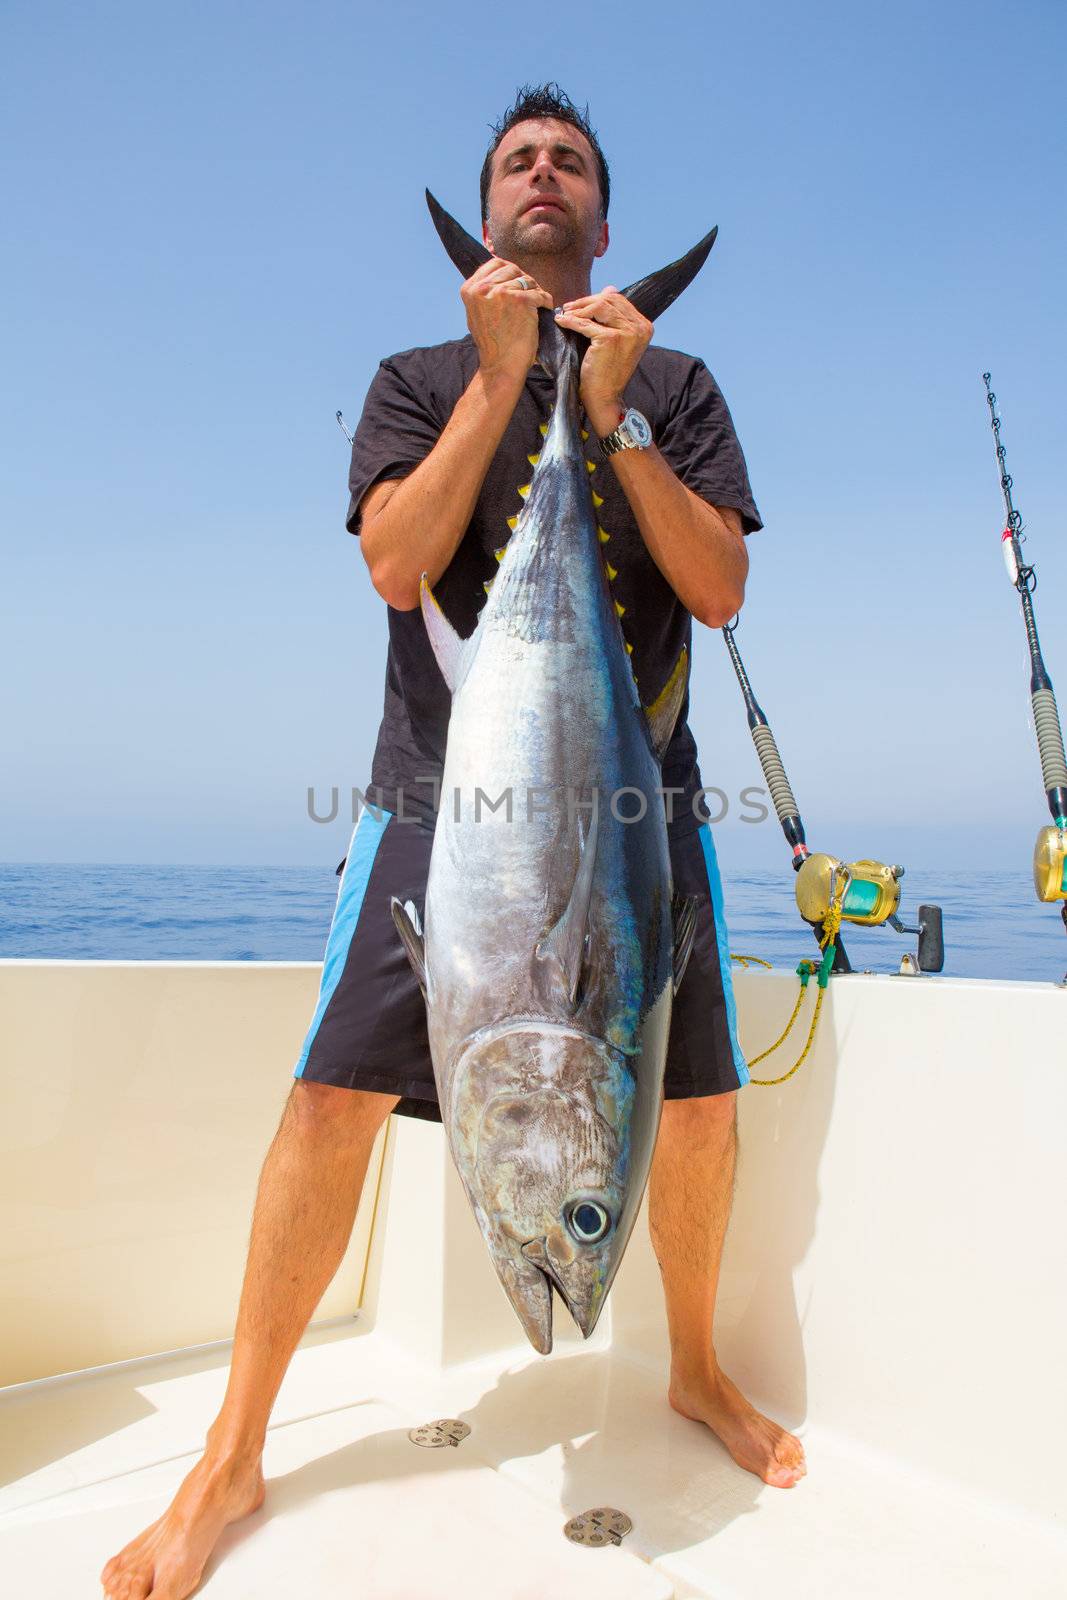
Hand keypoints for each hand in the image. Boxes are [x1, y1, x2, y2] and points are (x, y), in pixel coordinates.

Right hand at [462, 258, 554, 386]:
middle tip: (531, 294)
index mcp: (470, 288)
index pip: (494, 264)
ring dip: (536, 291)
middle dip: (524, 280)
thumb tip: (499, 274)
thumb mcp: (477, 312)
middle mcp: (482, 288)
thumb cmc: (493, 342)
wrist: (501, 365)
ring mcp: (501, 293)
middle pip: (512, 269)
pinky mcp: (520, 300)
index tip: (517, 283)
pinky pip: (539, 293)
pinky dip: (545, 300)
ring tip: (538, 304)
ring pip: (527, 280)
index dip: (509, 272)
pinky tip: (545, 309)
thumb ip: (484, 292)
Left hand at [553, 288, 652, 436]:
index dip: (597, 298)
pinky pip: (586, 324)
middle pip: (610, 299)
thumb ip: (615, 316)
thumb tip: (610, 288)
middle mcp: (640, 327)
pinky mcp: (611, 339)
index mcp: (644, 326)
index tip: (580, 304)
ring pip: (599, 307)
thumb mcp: (617, 340)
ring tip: (566, 314)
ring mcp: (627, 333)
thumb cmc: (608, 370)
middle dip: (586, 301)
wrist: (605, 397)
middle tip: (569, 307)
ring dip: (579, 309)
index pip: (619, 299)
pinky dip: (571, 321)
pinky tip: (562, 322)